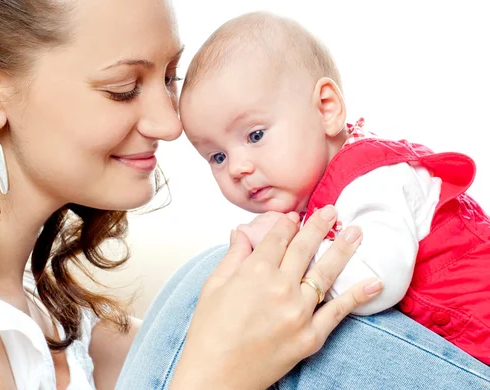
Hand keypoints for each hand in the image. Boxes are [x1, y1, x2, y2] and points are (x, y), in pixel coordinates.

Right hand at [170, 206, 382, 389]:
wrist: (215, 376)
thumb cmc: (209, 333)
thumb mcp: (213, 286)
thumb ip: (233, 257)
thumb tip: (240, 234)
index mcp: (254, 272)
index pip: (277, 239)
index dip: (288, 224)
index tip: (296, 215)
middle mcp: (280, 287)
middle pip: (304, 249)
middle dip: (319, 226)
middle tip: (332, 211)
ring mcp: (299, 312)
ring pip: (325, 273)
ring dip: (343, 249)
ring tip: (356, 232)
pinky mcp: (310, 337)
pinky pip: (338, 312)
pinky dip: (357, 296)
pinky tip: (374, 282)